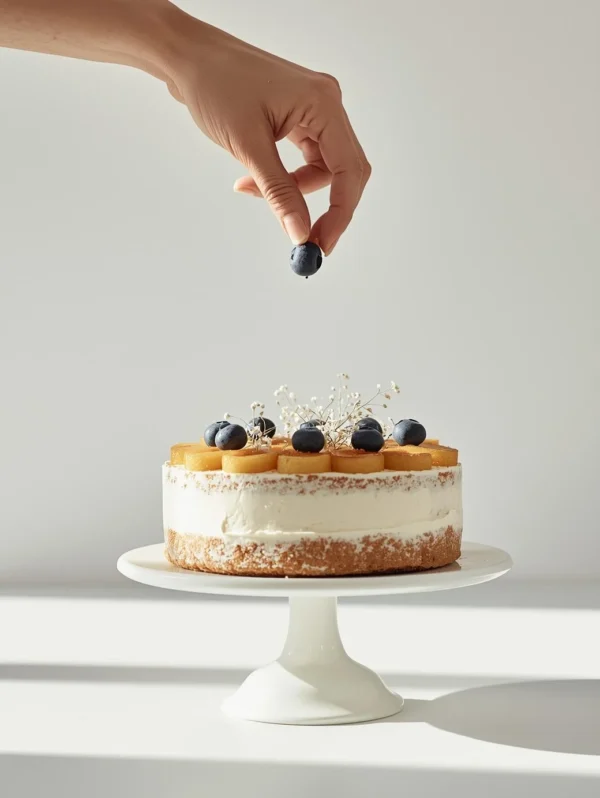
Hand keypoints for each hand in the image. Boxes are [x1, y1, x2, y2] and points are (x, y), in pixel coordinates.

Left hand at [165, 18, 370, 254]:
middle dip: (327, 208)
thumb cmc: (215, 84)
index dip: (340, 213)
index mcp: (323, 103)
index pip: (349, 170)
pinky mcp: (298, 117)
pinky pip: (305, 158)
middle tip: (306, 239)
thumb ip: (279, 193)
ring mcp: (313, 110)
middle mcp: (326, 104)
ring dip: (295, 190)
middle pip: (345, 171)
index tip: (322, 243)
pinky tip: (253, 179)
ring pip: (323, 168)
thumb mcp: (249, 146)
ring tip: (253, 190)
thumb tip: (300, 232)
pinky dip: (285, 177)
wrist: (187, 57)